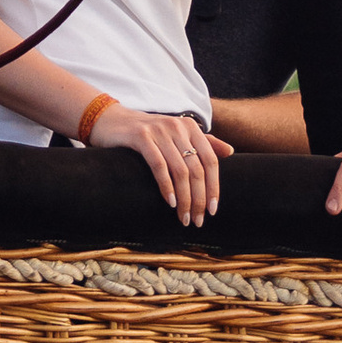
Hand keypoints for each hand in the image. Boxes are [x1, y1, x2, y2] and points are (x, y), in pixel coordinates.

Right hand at [106, 106, 231, 229]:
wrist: (111, 121)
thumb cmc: (148, 133)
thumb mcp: (176, 135)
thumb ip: (202, 142)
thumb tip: (230, 151)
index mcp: (190, 126)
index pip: (210, 160)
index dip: (214, 187)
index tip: (213, 211)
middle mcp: (177, 126)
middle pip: (197, 169)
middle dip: (199, 199)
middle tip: (198, 221)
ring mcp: (159, 130)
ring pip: (180, 171)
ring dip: (185, 199)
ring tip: (184, 218)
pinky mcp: (141, 137)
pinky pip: (159, 166)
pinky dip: (167, 187)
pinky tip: (169, 202)